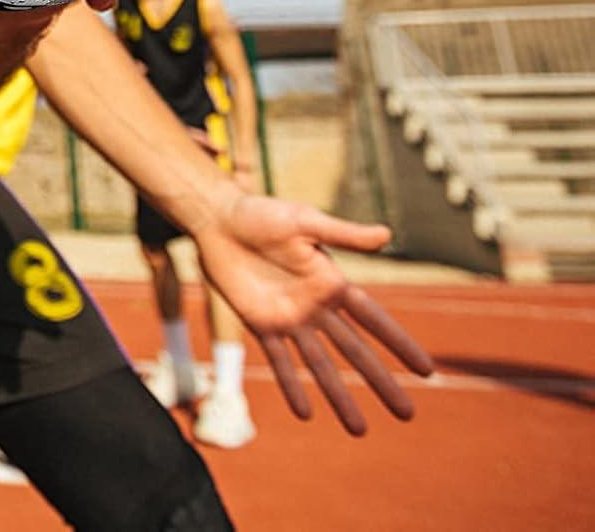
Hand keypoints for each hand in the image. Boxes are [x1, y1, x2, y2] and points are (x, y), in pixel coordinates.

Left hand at [192, 191, 433, 433]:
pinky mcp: (260, 324)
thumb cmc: (262, 213)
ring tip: (360, 431)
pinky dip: (291, 386)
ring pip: (320, 365)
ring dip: (339, 396)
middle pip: (354, 351)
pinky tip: (305, 413)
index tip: (427, 370)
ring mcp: (289, 318)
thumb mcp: (304, 221)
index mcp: (331, 282)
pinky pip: (279, 360)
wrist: (217, 219)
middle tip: (407, 415)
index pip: (373, 319)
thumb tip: (387, 235)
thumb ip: (343, 234)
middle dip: (380, 382)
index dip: (398, 343)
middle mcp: (315, 306)